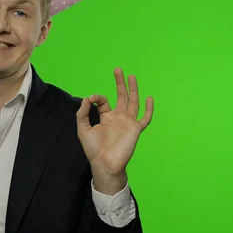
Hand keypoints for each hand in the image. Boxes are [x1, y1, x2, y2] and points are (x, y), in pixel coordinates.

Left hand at [76, 68, 153, 193]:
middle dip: (120, 83)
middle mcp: (118, 118)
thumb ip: (83, 113)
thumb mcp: (83, 129)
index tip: (91, 99)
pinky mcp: (135, 129)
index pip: (103, 101)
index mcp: (106, 117)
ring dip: (133, 89)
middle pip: (121, 97)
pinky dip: (149, 109)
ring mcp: (128, 122)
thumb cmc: (94, 149)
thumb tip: (87, 98)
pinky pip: (145, 118)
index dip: (97, 97)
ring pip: (133, 103)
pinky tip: (149, 98)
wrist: (105, 163)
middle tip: (118, 69)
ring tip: (132, 76)